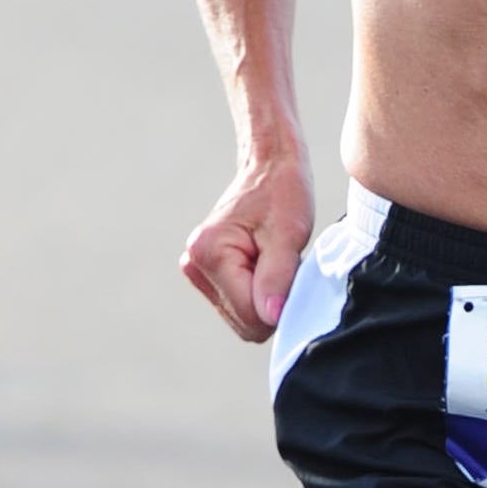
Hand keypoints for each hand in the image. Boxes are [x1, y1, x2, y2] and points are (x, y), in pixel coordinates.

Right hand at [180, 154, 313, 342]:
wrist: (269, 166)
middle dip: (270, 300)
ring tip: (272, 259)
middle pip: (244, 321)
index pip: (250, 314)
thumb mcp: (288, 235)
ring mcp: (197, 270)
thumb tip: (271, 318)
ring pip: (242, 316)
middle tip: (282, 261)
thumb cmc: (281, 192)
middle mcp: (195, 264)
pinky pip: (239, 304)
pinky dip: (257, 291)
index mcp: (210, 252)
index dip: (279, 303)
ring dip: (264, 295)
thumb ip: (278, 278)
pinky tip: (264, 263)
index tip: (291, 270)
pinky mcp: (206, 273)